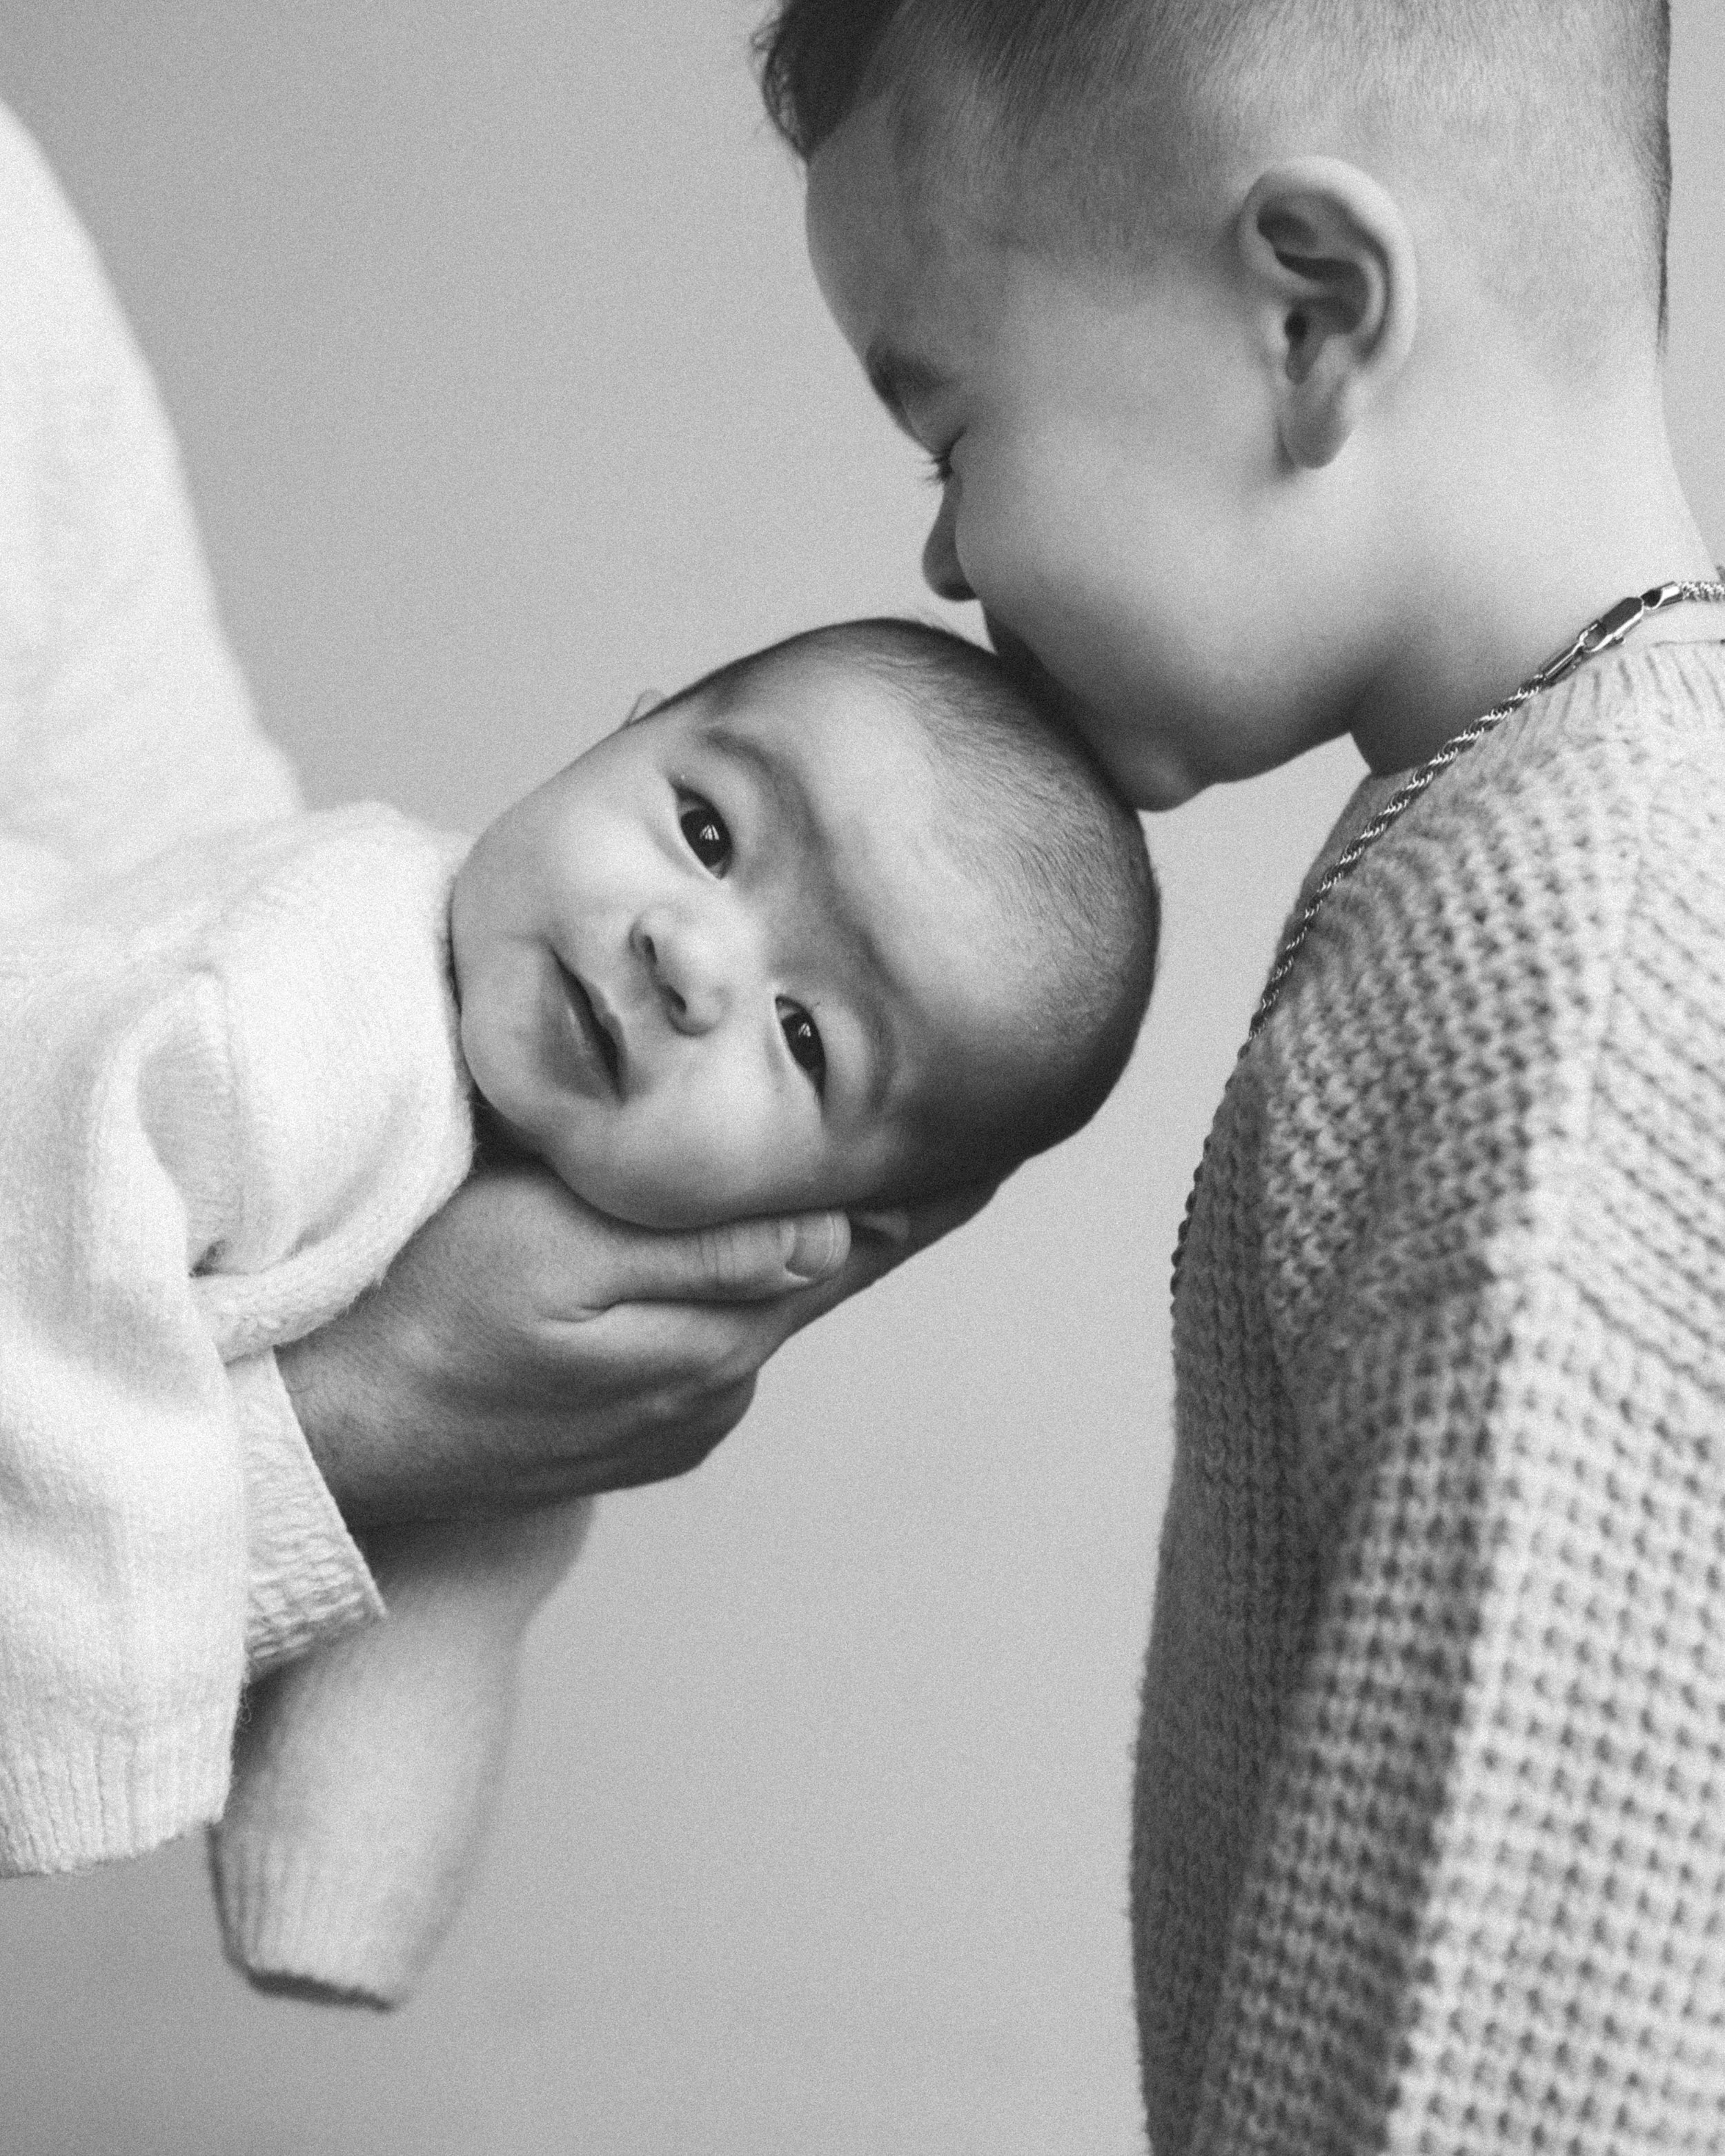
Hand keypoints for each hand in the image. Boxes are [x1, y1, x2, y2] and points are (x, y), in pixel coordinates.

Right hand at [277, 1156, 989, 1525]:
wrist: (348, 1433)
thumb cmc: (434, 1316)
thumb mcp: (558, 1255)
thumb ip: (700, 1252)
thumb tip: (833, 1236)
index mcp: (719, 1336)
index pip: (856, 1249)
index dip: (926, 1195)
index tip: (996, 1145)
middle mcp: (721, 1384)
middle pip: (818, 1272)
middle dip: (865, 1207)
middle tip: (932, 1138)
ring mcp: (682, 1413)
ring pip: (757, 1302)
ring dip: (778, 1244)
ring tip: (804, 1173)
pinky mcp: (640, 1424)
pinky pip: (704, 1337)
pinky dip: (717, 1288)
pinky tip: (690, 1253)